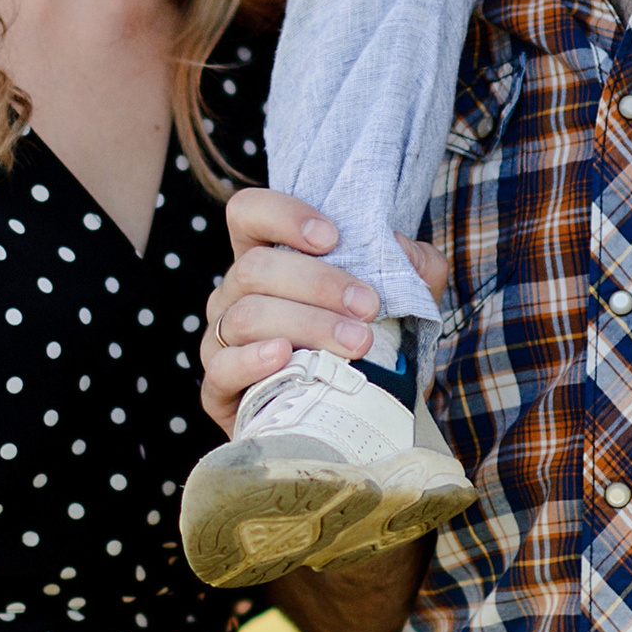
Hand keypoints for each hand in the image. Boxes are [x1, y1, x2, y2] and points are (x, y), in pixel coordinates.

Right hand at [200, 187, 444, 429]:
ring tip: (355, 344)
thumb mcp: (404, 301)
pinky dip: (252, 360)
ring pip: (245, 316)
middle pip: (254, 267)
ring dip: (305, 324)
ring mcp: (220, 339)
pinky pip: (221, 367)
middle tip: (367, 307)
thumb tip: (401, 249)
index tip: (332, 237)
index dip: (282, 215)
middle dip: (317, 284)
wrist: (360, 419)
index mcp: (268, 259)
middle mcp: (235, 294)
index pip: (249, 213)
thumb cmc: (373, 347)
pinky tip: (285, 357)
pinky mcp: (218, 388)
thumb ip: (414, 267)